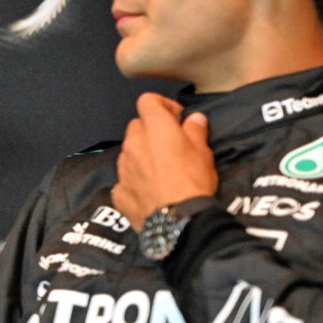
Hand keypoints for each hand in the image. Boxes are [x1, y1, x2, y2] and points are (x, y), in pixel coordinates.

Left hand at [111, 93, 216, 229]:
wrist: (177, 221)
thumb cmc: (193, 182)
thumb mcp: (203, 153)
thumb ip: (195, 131)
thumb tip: (194, 119)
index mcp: (154, 128)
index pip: (147, 100)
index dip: (162, 105)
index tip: (176, 119)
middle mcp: (133, 143)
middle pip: (137, 126)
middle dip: (151, 131)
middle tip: (170, 146)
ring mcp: (123, 168)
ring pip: (129, 152)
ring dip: (142, 155)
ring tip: (161, 171)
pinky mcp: (118, 191)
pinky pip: (125, 178)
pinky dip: (135, 180)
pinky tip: (150, 191)